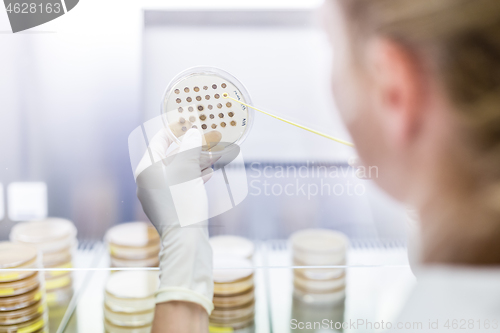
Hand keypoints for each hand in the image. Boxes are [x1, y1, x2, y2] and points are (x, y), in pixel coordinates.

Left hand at [135, 127, 219, 314]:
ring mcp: (159, 196)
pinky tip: (208, 172)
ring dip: (196, 161)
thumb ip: (189, 146)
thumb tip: (193, 132)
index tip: (188, 121)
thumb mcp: (187, 169)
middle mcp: (149, 181)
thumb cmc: (183, 203)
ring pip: (178, 171)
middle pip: (170, 156)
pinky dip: (194, 176)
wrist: (186, 242)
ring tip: (214, 154)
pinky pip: (182, 184)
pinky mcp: (170, 207)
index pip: (159, 141)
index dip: (174, 129)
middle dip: (191, 146)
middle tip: (207, 137)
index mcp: (146, 169)